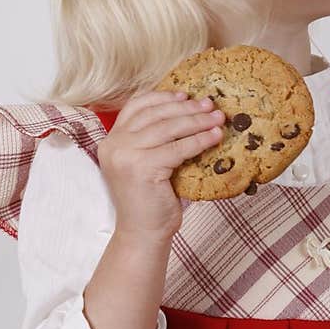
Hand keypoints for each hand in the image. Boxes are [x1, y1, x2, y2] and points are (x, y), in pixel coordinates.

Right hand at [96, 88, 226, 241]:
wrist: (143, 234)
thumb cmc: (150, 201)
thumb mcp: (147, 164)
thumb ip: (157, 141)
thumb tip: (192, 114)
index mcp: (111, 141)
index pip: (135, 107)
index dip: (162, 97)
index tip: (185, 94)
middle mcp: (114, 145)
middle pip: (155, 114)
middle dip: (186, 107)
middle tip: (210, 105)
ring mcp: (125, 155)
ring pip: (168, 128)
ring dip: (196, 121)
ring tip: (218, 118)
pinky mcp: (142, 167)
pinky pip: (178, 148)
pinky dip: (199, 140)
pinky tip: (215, 137)